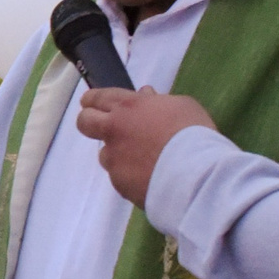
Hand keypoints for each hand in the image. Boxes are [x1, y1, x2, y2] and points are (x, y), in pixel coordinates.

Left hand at [76, 87, 217, 208]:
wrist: (194, 174)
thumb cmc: (193, 133)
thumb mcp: (181, 105)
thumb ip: (157, 101)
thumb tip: (145, 96)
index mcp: (128, 106)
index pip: (98, 97)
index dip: (93, 99)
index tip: (90, 102)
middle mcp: (114, 130)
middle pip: (84, 122)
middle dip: (89, 121)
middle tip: (102, 125)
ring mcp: (114, 158)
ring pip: (105, 154)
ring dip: (117, 153)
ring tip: (141, 159)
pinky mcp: (119, 183)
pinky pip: (119, 175)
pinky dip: (130, 174)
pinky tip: (148, 176)